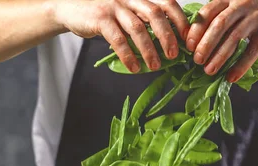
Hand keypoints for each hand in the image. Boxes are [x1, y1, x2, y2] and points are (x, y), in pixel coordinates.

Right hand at [54, 0, 189, 72]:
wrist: (69, 9)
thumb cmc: (104, 16)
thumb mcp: (127, 15)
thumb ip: (145, 23)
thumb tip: (170, 45)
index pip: (166, 3)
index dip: (180, 19)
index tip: (188, 39)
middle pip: (155, 14)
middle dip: (167, 35)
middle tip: (174, 55)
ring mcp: (114, 7)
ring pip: (137, 28)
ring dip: (149, 49)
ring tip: (155, 66)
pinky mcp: (100, 19)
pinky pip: (117, 39)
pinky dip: (128, 55)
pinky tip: (134, 67)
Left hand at [185, 0, 257, 81]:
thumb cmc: (255, 9)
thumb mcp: (236, 6)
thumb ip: (219, 18)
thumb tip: (195, 44)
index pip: (208, 12)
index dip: (196, 29)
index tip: (188, 45)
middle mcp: (241, 4)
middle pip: (219, 25)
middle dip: (206, 44)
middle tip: (196, 61)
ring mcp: (256, 17)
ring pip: (234, 38)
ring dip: (220, 56)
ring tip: (209, 71)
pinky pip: (252, 51)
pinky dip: (240, 66)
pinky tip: (231, 77)